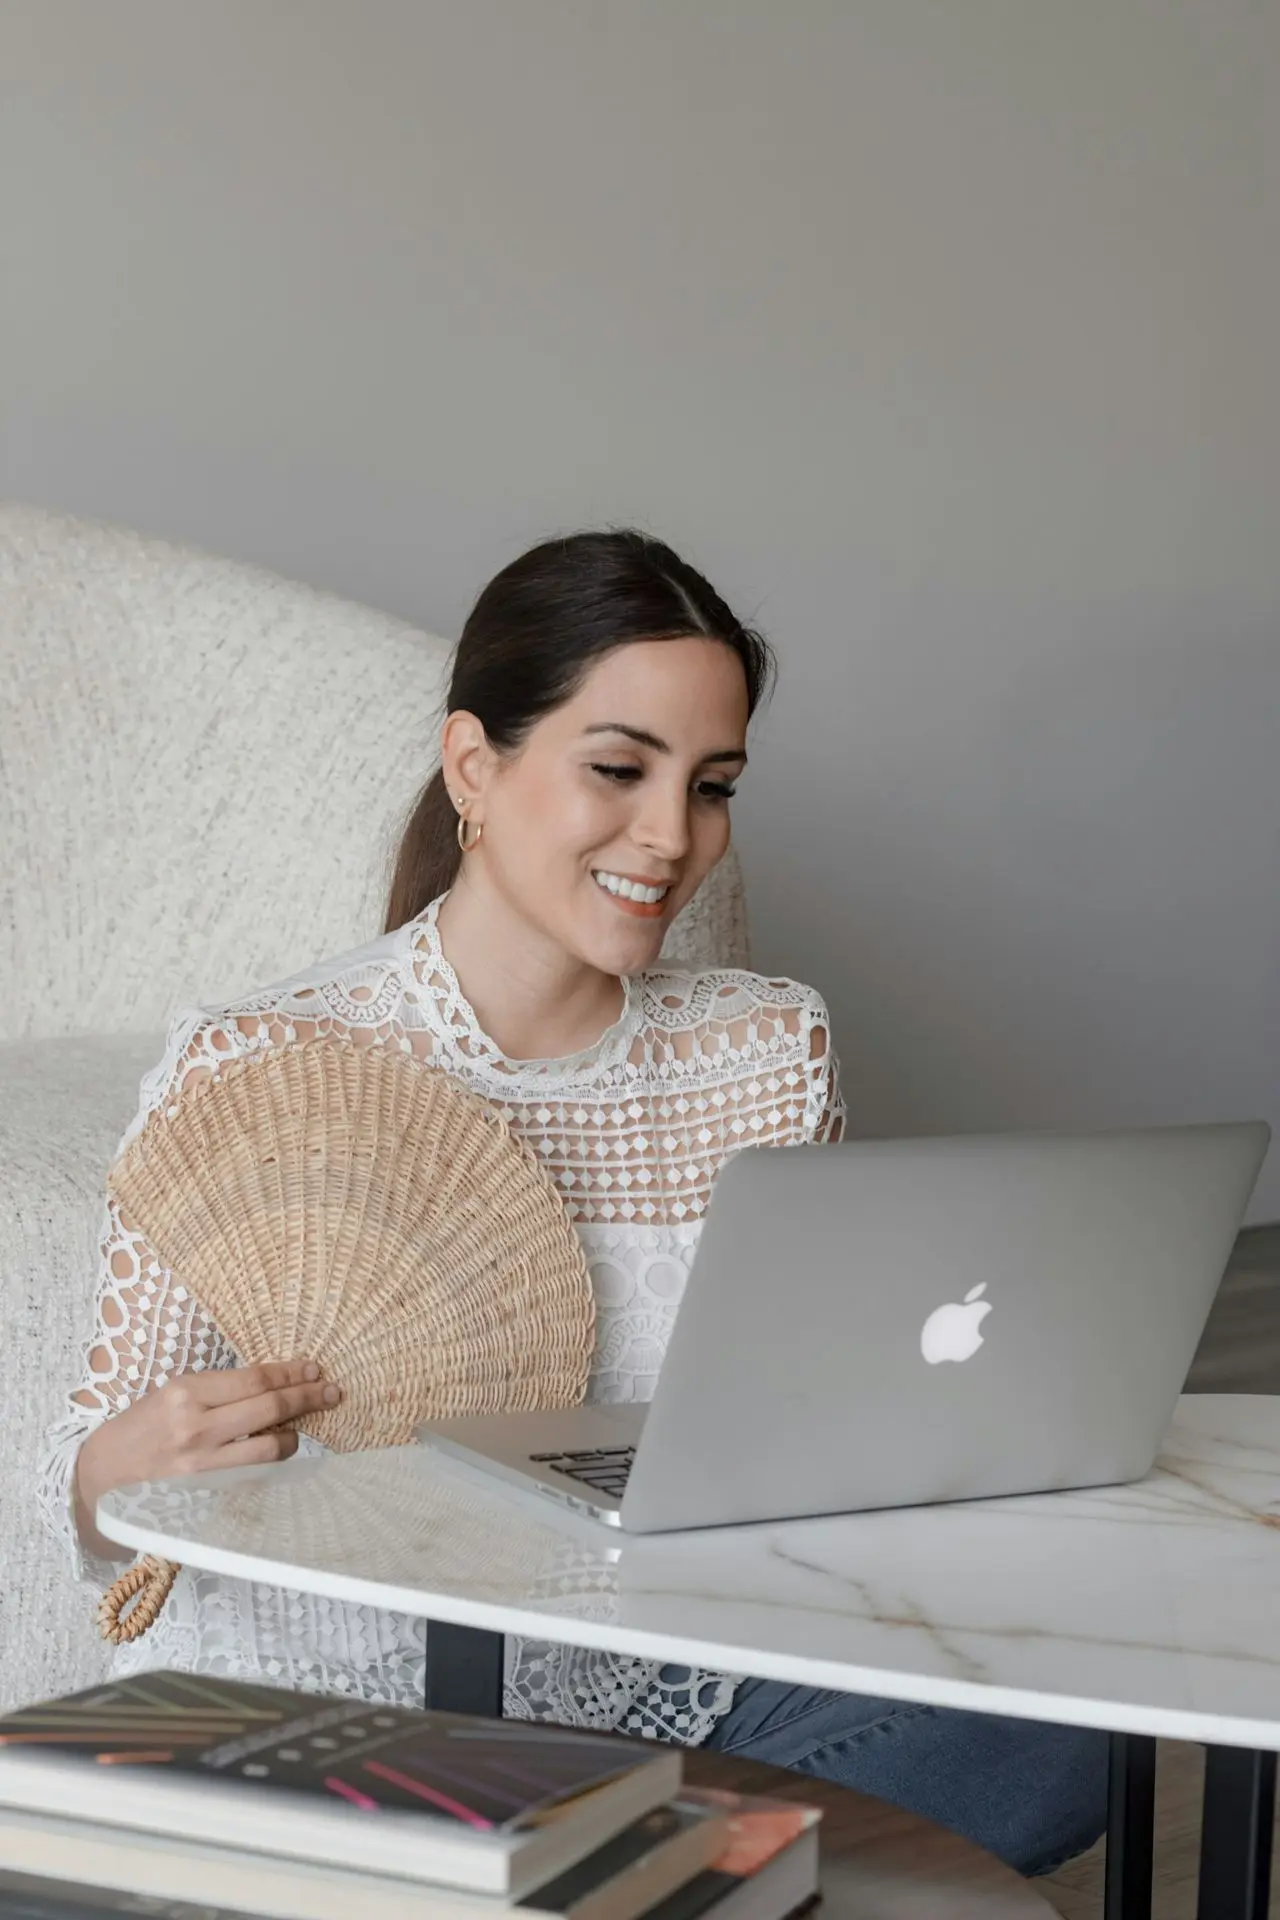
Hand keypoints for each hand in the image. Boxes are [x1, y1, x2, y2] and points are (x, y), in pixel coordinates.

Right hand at [75, 1360, 339, 1557]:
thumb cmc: (138, 1432)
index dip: (292, 1373)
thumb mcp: (169, 1397)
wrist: (98, 1480)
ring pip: (270, 1446)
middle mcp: (196, 1427)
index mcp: (185, 1393)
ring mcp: (202, 1465)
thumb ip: (216, 1391)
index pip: (255, 1379)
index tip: (314, 1370)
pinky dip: (271, 1465)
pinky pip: (254, 1476)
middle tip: (331, 1392)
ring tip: (296, 1432)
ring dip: (294, 1436)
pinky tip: (275, 1457)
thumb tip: (271, 1383)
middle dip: (308, 1397)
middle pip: (270, 1407)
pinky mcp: (205, 1495)